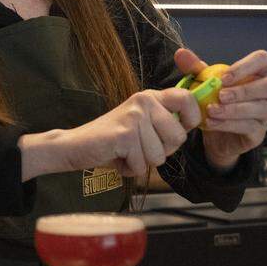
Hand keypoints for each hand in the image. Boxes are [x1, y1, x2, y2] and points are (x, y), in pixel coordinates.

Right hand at [19, 88, 201, 180]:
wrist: (74, 146)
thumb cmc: (111, 142)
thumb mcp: (141, 125)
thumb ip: (163, 122)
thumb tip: (192, 126)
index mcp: (150, 97)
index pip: (188, 99)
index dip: (191, 120)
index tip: (177, 132)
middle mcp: (144, 101)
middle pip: (179, 137)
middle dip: (162, 152)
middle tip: (139, 148)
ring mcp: (134, 116)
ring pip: (160, 156)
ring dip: (142, 162)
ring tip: (125, 153)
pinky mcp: (125, 134)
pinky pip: (142, 164)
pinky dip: (129, 168)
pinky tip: (117, 158)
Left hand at [174, 48, 266, 169]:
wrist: (213, 134)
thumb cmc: (214, 102)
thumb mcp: (204, 84)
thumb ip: (195, 68)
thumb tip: (181, 53)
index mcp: (257, 74)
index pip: (262, 60)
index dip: (246, 67)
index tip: (224, 77)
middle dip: (245, 90)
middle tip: (220, 96)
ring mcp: (266, 113)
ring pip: (260, 108)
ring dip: (234, 109)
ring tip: (211, 110)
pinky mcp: (259, 133)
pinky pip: (249, 127)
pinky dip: (228, 124)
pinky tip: (211, 122)